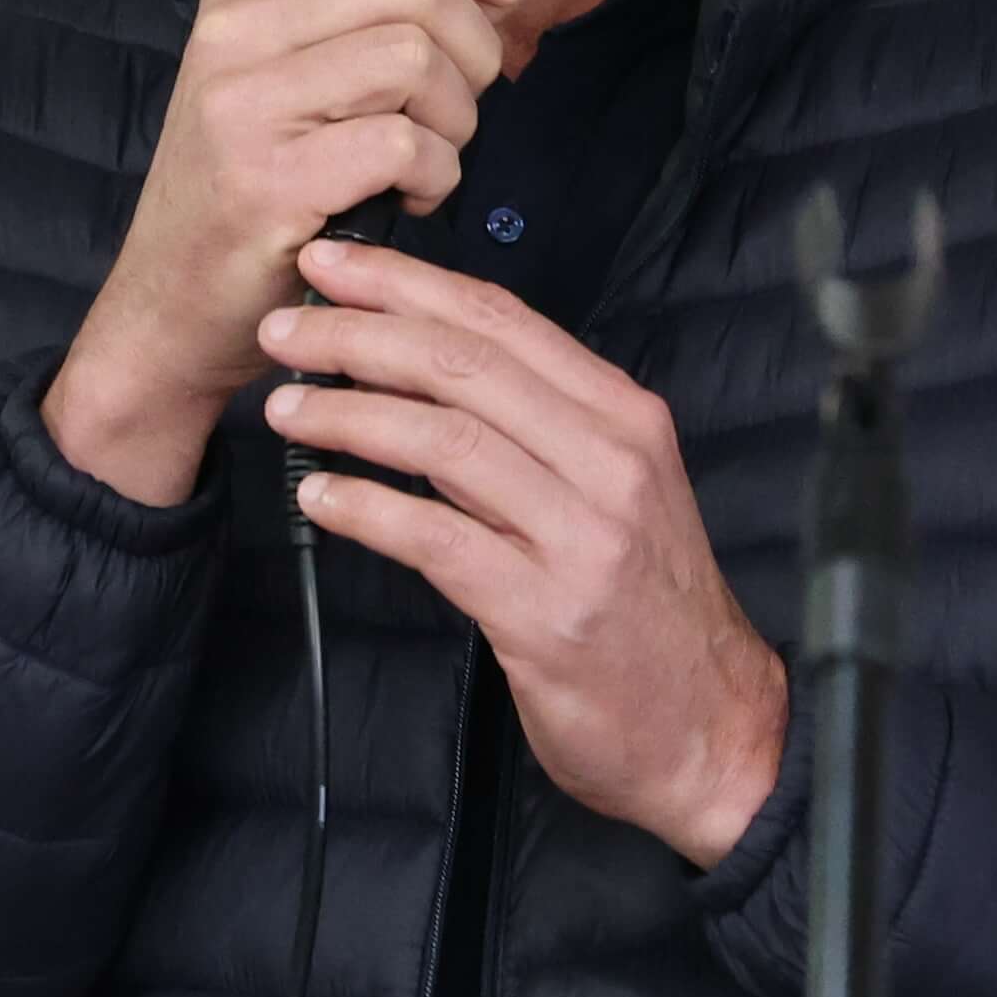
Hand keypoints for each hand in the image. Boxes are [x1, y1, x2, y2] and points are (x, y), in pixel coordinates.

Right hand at [44, 0, 563, 505]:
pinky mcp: (265, 179)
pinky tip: (405, 201)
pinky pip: (406, 143)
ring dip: (456, 122)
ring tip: (423, 161)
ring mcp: (241, 103)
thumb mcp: (342, 70)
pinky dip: (436, 179)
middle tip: (451, 112)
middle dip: (476, 51)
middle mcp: (233, 29)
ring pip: (418, 57)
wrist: (171, 310)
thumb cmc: (269, 186)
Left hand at [258, 241, 785, 863]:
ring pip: (444, 441)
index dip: (407, 283)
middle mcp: (610, 462)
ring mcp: (582, 537)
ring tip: (286, 410)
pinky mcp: (546, 612)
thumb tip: (419, 375)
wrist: (715, 730)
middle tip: (282, 331)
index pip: (502, 320)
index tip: (332, 265)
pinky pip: (437, 540)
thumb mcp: (612, 494)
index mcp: (624, 419)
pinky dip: (368, 510)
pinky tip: (320, 499)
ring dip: (348, 415)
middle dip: (359, 335)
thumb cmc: (649, 610)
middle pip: (464, 365)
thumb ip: (534, 433)